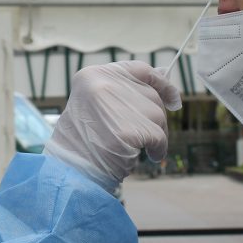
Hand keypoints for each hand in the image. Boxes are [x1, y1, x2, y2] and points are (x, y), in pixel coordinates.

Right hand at [44, 61, 181, 190]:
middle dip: (154, 118)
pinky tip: (148, 155)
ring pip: (157, 116)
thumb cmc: (82, 142)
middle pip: (151, 96)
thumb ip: (125, 91)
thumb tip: (167, 78)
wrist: (69, 172)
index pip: (140, 69)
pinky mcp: (129, 130)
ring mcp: (117, 106)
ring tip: (136, 148)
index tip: (174, 98)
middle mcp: (104, 84)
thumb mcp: (95, 105)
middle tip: (143, 136)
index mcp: (92, 75)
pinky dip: (158, 148)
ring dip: (155, 134)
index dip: (161, 83)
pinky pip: (158, 136)